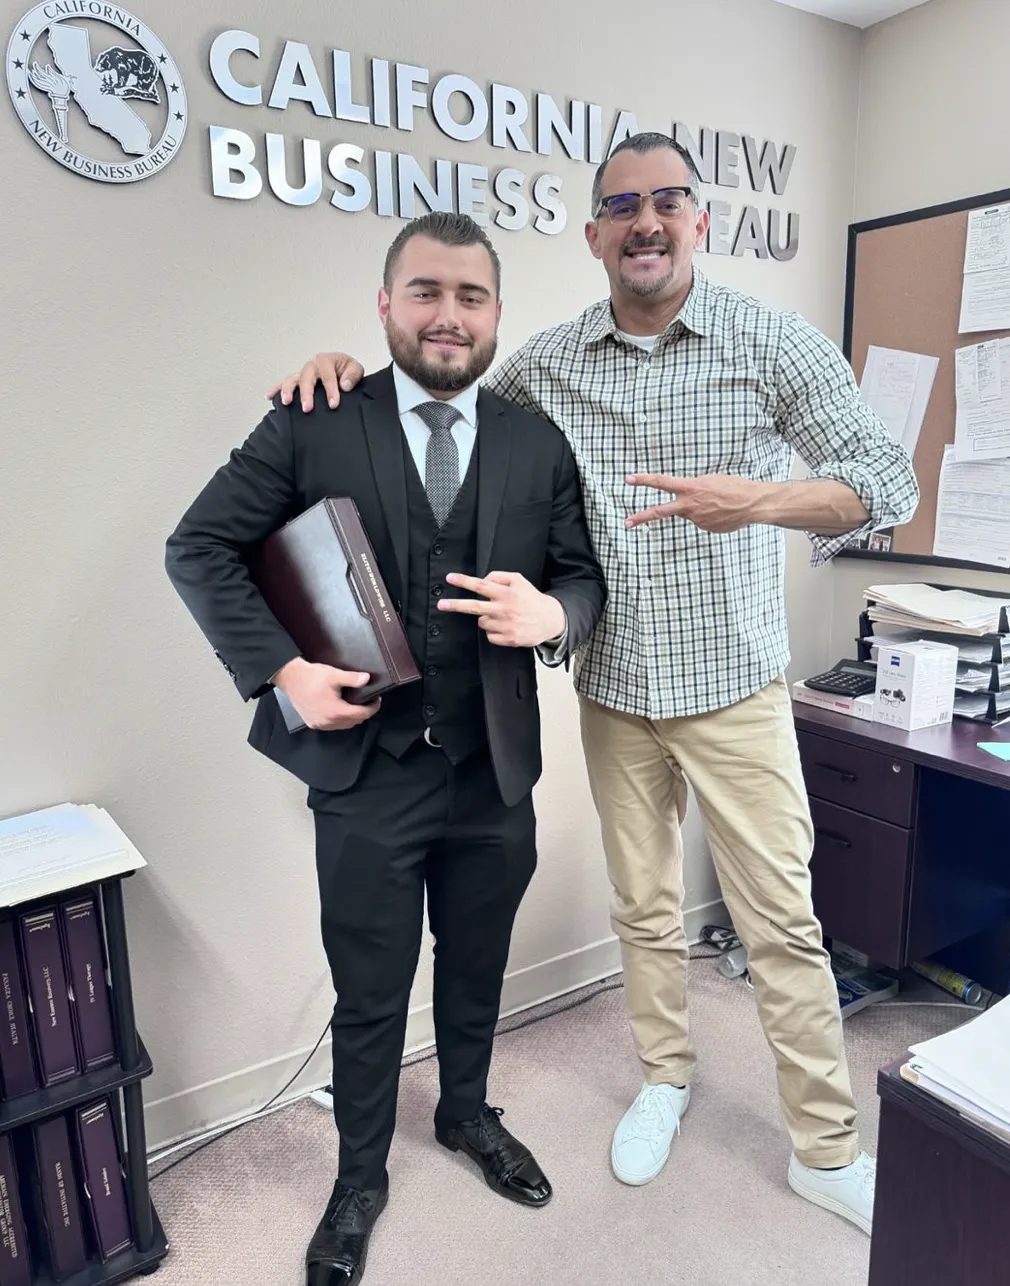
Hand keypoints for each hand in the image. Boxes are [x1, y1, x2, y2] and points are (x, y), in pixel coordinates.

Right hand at [266, 352, 364, 413]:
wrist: (342, 371)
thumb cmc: (346, 370)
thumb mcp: (355, 369)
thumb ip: (352, 375)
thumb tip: (344, 385)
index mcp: (326, 360)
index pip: (328, 376)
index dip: (330, 390)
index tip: (333, 404)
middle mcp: (312, 366)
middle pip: (306, 377)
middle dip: (306, 393)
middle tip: (307, 408)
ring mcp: (303, 373)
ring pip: (292, 379)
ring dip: (287, 390)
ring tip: (286, 402)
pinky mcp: (297, 381)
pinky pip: (284, 383)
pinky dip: (275, 389)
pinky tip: (269, 396)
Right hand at [271, 658, 379, 730]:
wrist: (289, 678)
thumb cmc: (310, 676)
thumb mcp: (334, 675)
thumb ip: (352, 678)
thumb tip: (367, 679)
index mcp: (336, 711)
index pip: (362, 714)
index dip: (373, 707)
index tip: (376, 700)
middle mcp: (328, 721)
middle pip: (354, 722)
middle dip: (363, 712)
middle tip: (367, 701)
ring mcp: (320, 724)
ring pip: (343, 726)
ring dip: (351, 718)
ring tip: (354, 705)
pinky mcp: (312, 723)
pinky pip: (332, 726)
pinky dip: (339, 720)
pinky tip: (340, 710)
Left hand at [437, 572, 565, 646]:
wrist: (550, 620)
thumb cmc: (531, 599)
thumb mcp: (519, 581)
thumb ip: (500, 577)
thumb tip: (483, 579)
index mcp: (506, 593)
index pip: (481, 585)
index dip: (464, 581)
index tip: (449, 578)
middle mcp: (504, 609)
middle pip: (474, 606)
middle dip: (455, 605)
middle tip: (441, 604)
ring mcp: (505, 625)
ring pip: (482, 622)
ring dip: (486, 619)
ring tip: (502, 617)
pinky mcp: (508, 639)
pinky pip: (489, 636)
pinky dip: (493, 632)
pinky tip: (505, 627)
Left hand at [625, 472, 767, 532]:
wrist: (752, 503)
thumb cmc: (733, 487)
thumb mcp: (709, 480)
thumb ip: (693, 489)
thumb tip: (686, 498)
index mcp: (691, 488)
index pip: (662, 482)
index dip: (644, 480)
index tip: (628, 479)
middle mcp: (690, 505)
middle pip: (660, 511)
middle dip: (641, 517)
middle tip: (627, 522)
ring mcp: (697, 519)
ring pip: (689, 514)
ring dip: (699, 509)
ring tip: (718, 504)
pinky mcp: (705, 528)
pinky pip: (702, 521)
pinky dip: (709, 516)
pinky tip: (722, 512)